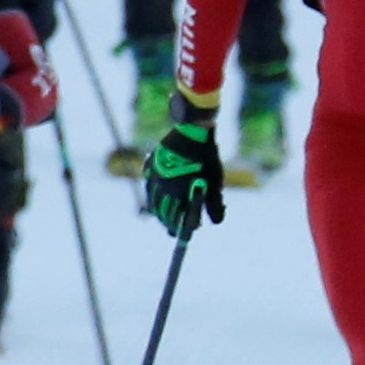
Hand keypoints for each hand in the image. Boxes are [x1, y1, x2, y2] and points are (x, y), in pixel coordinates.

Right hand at [140, 105, 227, 238]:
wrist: (193, 131)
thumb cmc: (207, 158)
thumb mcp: (215, 182)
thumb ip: (214, 204)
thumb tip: (216, 223)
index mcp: (178, 193)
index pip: (175, 219)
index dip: (178, 228)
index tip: (180, 233)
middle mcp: (163, 187)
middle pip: (161, 212)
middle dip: (167, 222)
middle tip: (171, 227)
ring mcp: (155, 176)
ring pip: (152, 200)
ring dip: (157, 209)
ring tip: (162, 214)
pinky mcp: (151, 165)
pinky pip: (148, 184)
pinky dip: (151, 192)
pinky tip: (154, 194)